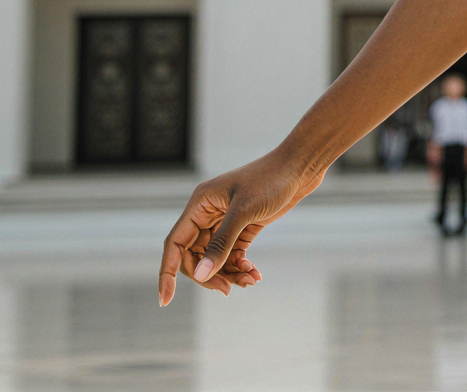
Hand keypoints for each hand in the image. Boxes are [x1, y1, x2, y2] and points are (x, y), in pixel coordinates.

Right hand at [157, 149, 322, 304]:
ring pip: (216, 258)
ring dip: (229, 273)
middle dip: (209, 275)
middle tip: (227, 289)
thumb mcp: (244, 212)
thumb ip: (221, 244)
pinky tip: (254, 273)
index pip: (175, 244)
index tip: (165, 300)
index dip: (167, 273)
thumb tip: (200, 274)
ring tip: (250, 280)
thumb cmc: (272, 179)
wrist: (301, 166)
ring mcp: (226, 220)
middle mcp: (208, 213)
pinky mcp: (244, 226)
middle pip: (195, 256)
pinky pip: (233, 254)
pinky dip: (240, 266)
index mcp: (200, 204)